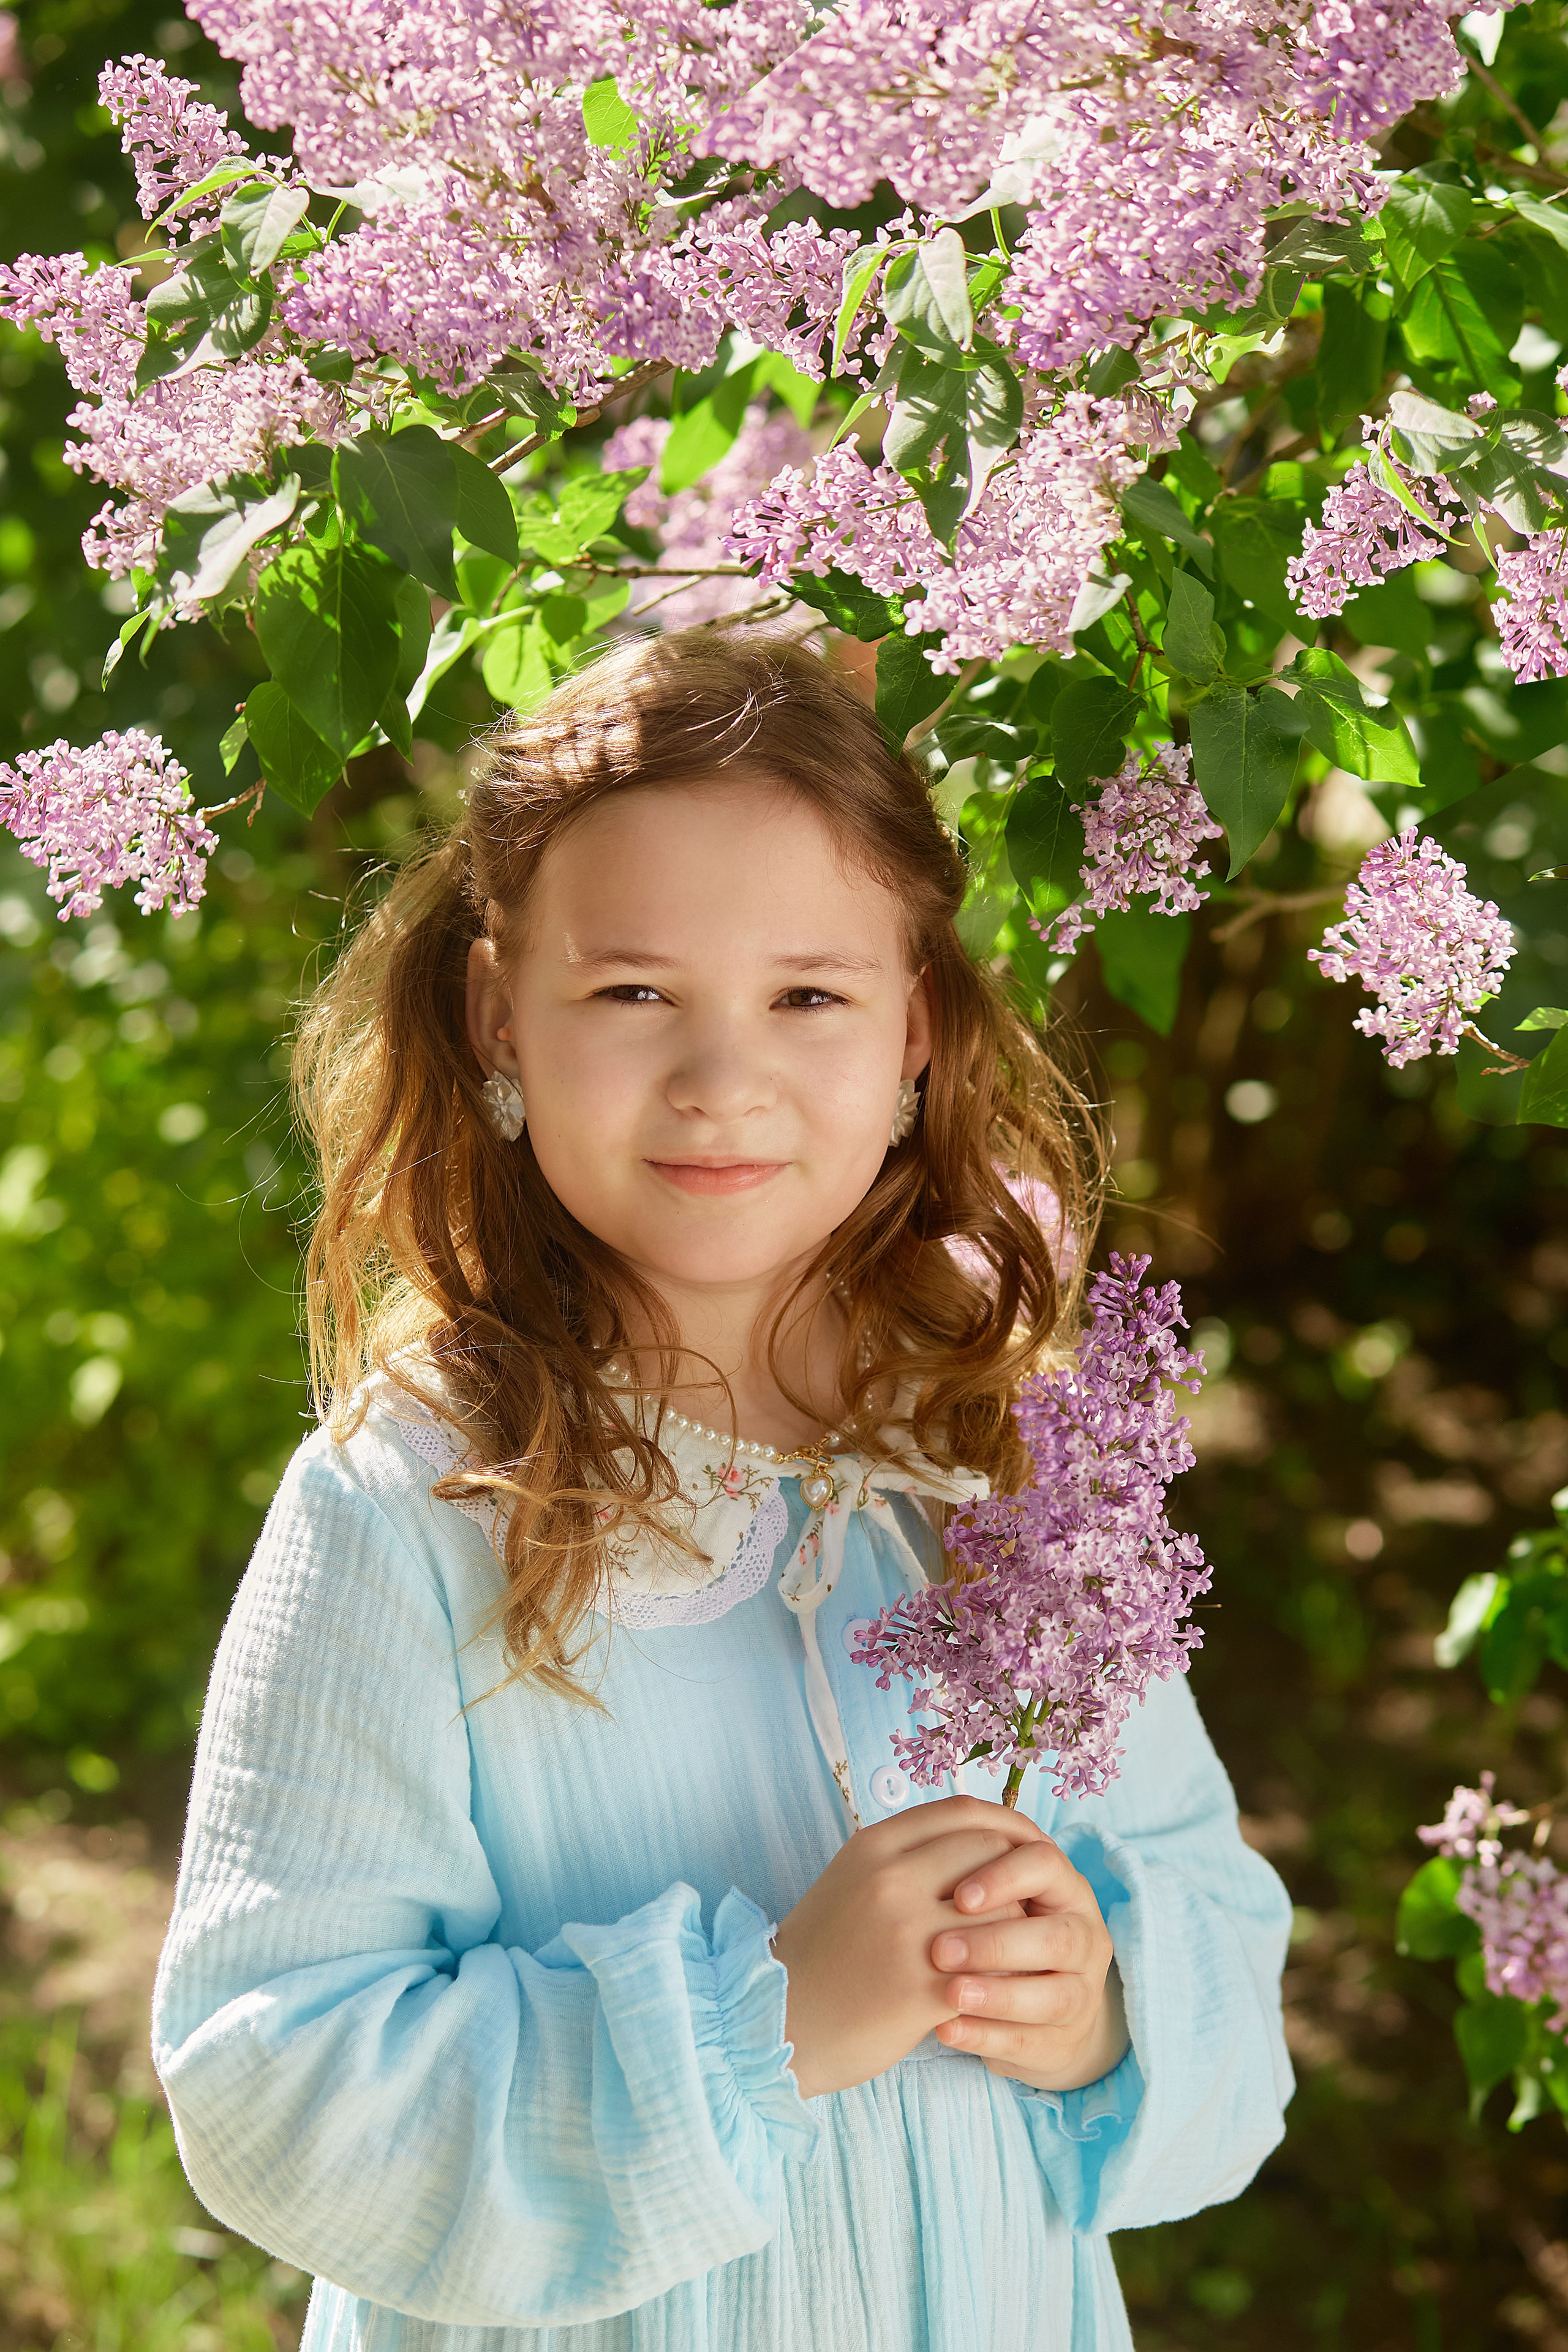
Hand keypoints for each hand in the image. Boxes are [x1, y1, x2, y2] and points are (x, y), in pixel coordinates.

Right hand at [770, 1795, 1047, 2097]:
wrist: (779, 2020)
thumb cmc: (821, 1951)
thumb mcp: (852, 1879)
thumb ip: (903, 1854)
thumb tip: (973, 1835)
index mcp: (874, 1847)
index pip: (962, 1810)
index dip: (1004, 1823)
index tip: (1023, 1842)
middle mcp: (893, 1881)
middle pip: (989, 1853)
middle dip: (1017, 1874)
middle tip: (1030, 1896)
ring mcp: (910, 1935)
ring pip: (1002, 1911)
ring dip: (1018, 1927)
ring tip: (1016, 1943)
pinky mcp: (924, 1990)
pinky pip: (994, 1970)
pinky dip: (1007, 1974)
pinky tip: (1003, 1984)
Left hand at [929, 1835, 1128, 2092]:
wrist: (1035, 2003)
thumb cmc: (1000, 1929)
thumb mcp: (996, 1896)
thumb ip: (972, 1869)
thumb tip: (921, 1849)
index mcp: (1066, 1889)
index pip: (1046, 1865)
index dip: (1004, 1877)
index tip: (956, 1896)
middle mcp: (1084, 1939)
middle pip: (1056, 1938)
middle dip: (998, 1944)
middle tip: (940, 1950)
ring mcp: (1080, 1995)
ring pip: (1054, 1997)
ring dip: (997, 1995)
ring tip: (948, 1993)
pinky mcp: (1062, 2042)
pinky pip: (1029, 2042)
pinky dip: (986, 2037)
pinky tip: (946, 2030)